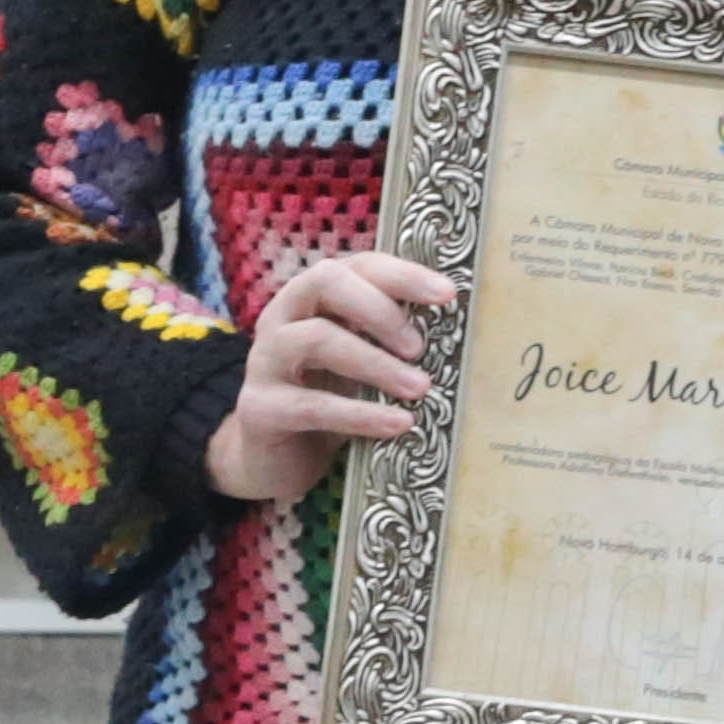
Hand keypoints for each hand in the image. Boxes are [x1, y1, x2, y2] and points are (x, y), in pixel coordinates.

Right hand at [210, 250, 451, 505]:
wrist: (272, 457)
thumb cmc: (328, 398)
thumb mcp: (360, 363)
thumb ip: (391, 342)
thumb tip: (464, 335)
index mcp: (312, 298)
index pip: (356, 266)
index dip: (402, 274)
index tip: (447, 294)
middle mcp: (283, 317)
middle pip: (325, 282)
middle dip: (379, 309)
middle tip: (420, 347)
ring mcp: (265, 361)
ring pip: (317, 339)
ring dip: (375, 362)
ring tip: (419, 388)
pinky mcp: (259, 408)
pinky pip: (312, 405)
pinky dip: (360, 414)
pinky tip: (398, 424)